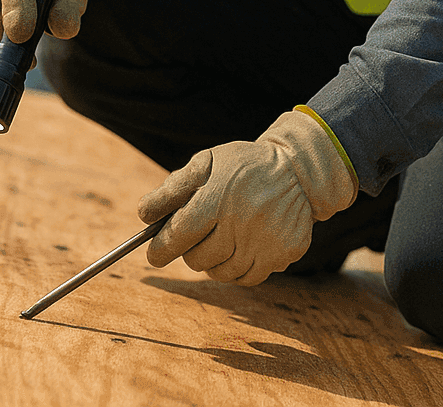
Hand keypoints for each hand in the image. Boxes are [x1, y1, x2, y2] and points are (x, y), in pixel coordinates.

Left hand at [138, 110, 357, 285]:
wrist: (298, 170)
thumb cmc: (243, 166)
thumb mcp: (207, 163)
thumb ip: (173, 188)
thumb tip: (144, 215)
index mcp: (218, 197)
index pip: (178, 235)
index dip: (161, 248)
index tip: (155, 254)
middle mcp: (242, 222)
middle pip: (197, 259)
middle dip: (190, 251)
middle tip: (196, 238)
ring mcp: (265, 241)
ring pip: (221, 273)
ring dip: (213, 263)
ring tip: (220, 241)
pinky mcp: (283, 254)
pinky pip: (248, 278)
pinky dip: (237, 271)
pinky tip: (240, 250)